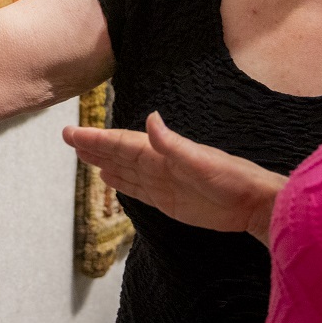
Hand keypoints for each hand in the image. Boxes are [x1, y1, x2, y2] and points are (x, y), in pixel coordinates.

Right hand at [62, 112, 284, 243]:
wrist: (253, 204)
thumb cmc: (232, 179)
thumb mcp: (201, 161)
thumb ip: (173, 144)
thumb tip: (151, 118)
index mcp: (163, 152)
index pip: (122, 142)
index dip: (97, 138)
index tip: (73, 133)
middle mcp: (159, 164)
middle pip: (119, 153)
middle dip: (94, 146)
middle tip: (68, 138)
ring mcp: (163, 183)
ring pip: (125, 170)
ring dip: (104, 161)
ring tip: (82, 155)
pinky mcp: (168, 201)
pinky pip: (138, 189)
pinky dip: (121, 183)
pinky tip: (109, 178)